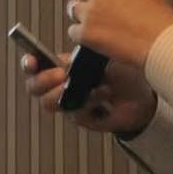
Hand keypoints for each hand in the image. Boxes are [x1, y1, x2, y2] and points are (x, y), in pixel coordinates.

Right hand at [20, 50, 157, 134]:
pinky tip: (104, 94)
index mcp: (62, 67)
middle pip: (34, 87)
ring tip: (87, 86)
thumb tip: (69, 54)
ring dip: (64, 93)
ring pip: (48, 103)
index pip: (35, 66)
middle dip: (44, 80)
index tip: (32, 61)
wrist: (144, 95)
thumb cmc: (123, 72)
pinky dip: (89, 103)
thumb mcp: (103, 55)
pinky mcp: (83, 119)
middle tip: (62, 75)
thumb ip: (84, 54)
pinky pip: (75, 114)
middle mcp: (61, 87)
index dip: (28, 63)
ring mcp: (70, 104)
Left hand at [65, 0, 172, 69]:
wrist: (160, 45)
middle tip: (99, 10)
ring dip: (82, 15)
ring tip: (95, 25)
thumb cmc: (161, 24)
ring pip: (73, 8)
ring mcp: (89, 13)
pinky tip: (92, 39)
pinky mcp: (85, 33)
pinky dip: (80, 35)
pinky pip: (73, 31)